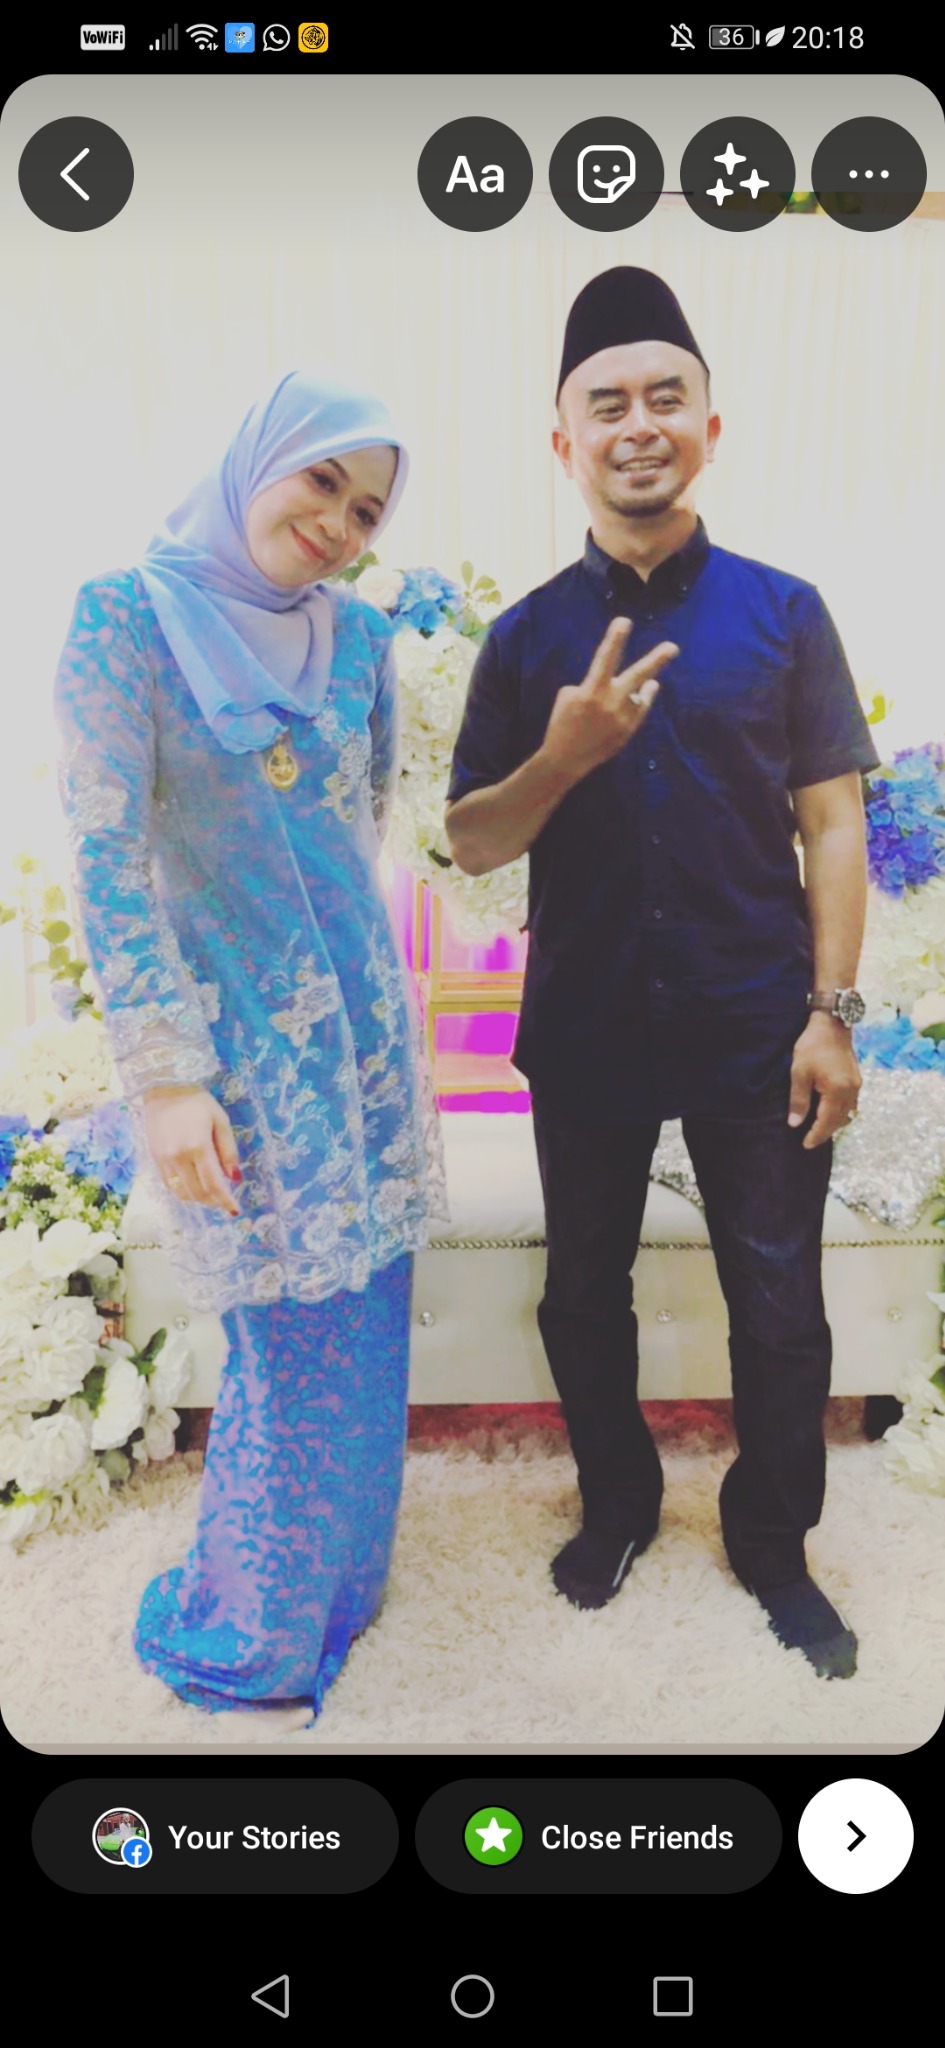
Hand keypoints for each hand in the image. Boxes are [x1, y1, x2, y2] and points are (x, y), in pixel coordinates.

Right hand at [142, 1085, 241, 1214]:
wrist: (162, 1087)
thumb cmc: (196, 1101)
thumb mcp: (220, 1120)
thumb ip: (228, 1150)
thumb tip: (235, 1177)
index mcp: (198, 1147)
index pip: (214, 1184)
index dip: (225, 1201)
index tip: (235, 1210)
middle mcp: (179, 1158)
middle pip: (198, 1193)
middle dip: (213, 1201)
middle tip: (225, 1202)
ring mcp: (164, 1160)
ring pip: (182, 1192)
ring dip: (198, 1199)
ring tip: (211, 1196)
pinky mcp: (155, 1159)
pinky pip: (170, 1185)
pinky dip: (183, 1191)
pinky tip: (193, 1187)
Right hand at [541, 617, 678, 784]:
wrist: (566, 759)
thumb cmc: (562, 723)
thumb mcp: (568, 696)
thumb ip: (592, 684)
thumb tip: (613, 682)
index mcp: (591, 691)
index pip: (605, 658)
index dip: (615, 639)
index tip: (625, 621)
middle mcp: (611, 703)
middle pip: (638, 676)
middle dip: (656, 660)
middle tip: (673, 648)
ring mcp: (623, 718)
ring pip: (641, 693)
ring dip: (644, 685)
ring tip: (649, 681)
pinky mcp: (629, 731)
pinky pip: (640, 708)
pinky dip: (640, 699)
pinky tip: (642, 694)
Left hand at [787, 1015, 861, 1148]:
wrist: (832, 1025)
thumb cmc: (813, 1046)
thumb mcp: (799, 1072)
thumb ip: (798, 1100)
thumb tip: (795, 1124)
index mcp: (837, 1091)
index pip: (826, 1122)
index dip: (816, 1135)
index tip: (805, 1145)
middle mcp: (851, 1091)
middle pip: (839, 1121)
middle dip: (825, 1133)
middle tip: (810, 1141)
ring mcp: (856, 1086)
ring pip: (847, 1114)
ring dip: (834, 1124)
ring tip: (818, 1130)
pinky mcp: (856, 1080)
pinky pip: (851, 1104)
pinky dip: (841, 1113)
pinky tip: (830, 1113)